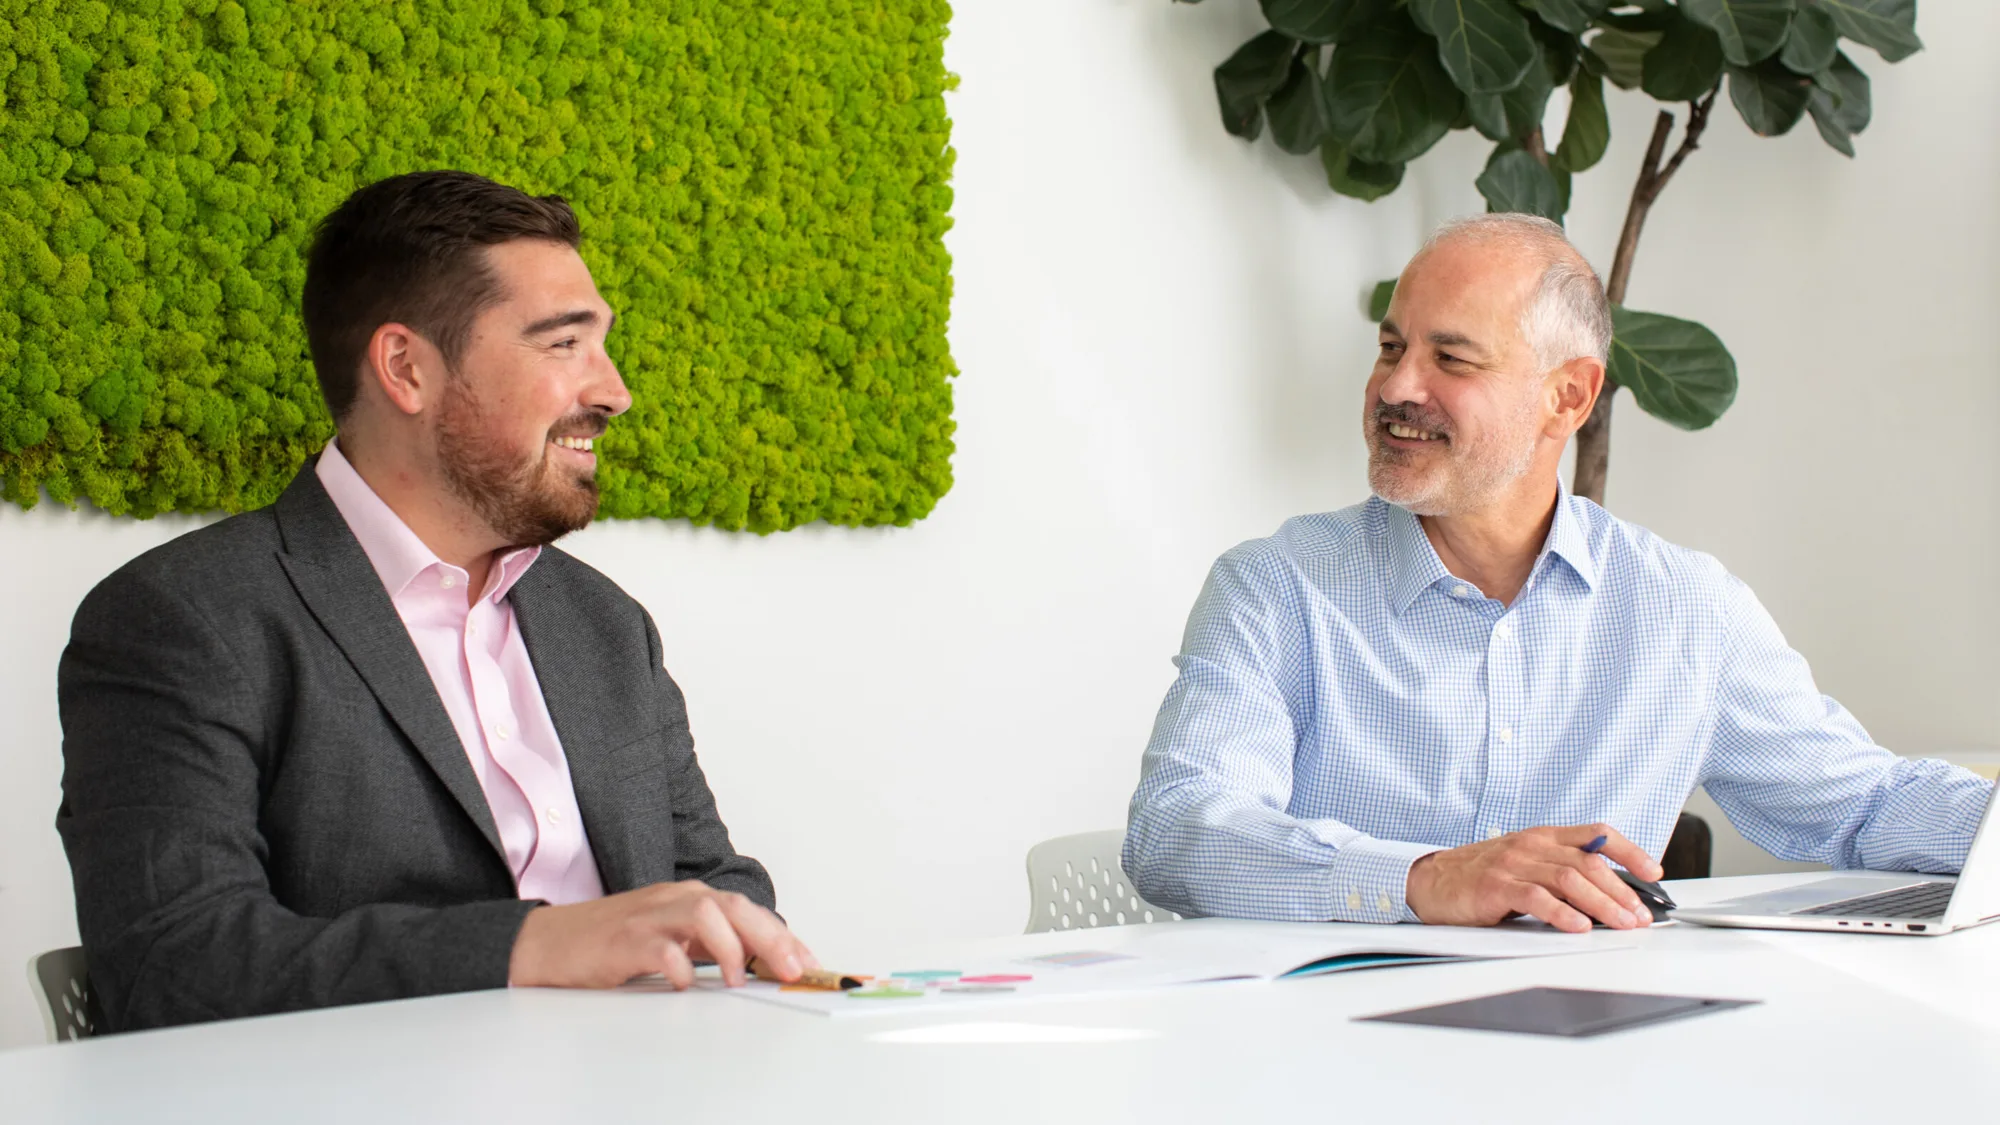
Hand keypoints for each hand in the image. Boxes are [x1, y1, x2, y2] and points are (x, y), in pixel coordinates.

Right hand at [508, 880, 819, 989]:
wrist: (550, 942)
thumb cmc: (613, 943)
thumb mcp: (670, 939)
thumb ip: (709, 946)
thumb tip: (759, 967)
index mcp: (688, 898)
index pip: (747, 911)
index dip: (782, 936)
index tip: (809, 963)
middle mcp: (674, 899)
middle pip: (735, 907)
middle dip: (771, 938)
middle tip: (794, 970)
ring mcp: (648, 916)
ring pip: (704, 915)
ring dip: (730, 947)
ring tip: (740, 979)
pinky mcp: (623, 940)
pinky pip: (659, 946)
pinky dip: (679, 965)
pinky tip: (686, 984)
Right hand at [1405, 824, 1665, 932]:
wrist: (1432, 880)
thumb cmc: (1481, 876)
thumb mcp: (1526, 863)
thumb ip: (1561, 870)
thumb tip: (1609, 894)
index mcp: (1543, 837)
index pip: (1596, 835)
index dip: (1629, 851)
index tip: (1653, 871)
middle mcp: (1532, 845)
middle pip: (1589, 864)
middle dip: (1622, 892)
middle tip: (1640, 916)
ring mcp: (1513, 864)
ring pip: (1569, 880)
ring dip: (1602, 905)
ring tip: (1621, 924)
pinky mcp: (1496, 886)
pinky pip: (1535, 898)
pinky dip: (1561, 913)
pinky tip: (1578, 926)